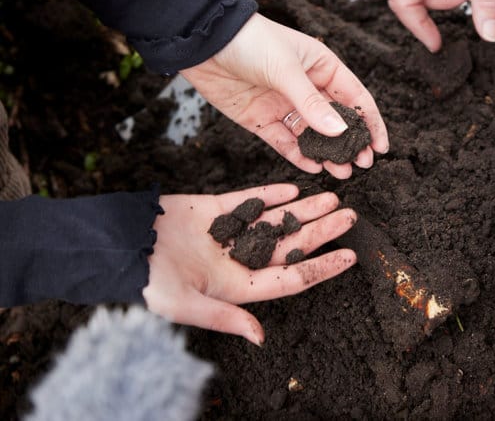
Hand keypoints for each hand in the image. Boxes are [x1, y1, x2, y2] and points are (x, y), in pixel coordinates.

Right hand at [144, 184, 357, 344]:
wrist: (112, 246)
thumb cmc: (146, 282)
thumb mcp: (184, 306)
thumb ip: (224, 318)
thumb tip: (260, 338)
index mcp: (236, 286)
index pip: (289, 276)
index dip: (321, 267)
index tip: (350, 256)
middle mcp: (236, 259)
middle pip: (288, 244)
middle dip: (320, 231)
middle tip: (351, 216)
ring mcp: (226, 233)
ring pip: (274, 220)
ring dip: (302, 210)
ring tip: (332, 198)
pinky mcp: (211, 209)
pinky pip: (248, 200)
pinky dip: (270, 194)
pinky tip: (294, 188)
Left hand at [181, 13, 388, 178]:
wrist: (203, 41)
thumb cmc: (251, 42)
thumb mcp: (286, 70)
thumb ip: (312, 104)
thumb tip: (340, 132)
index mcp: (322, 66)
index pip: (355, 97)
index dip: (370, 121)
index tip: (381, 146)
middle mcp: (306, 87)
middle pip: (335, 120)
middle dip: (351, 143)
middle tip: (362, 164)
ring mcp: (284, 104)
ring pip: (312, 135)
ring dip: (327, 153)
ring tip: (342, 172)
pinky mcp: (261, 119)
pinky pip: (285, 141)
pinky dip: (298, 155)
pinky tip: (312, 167)